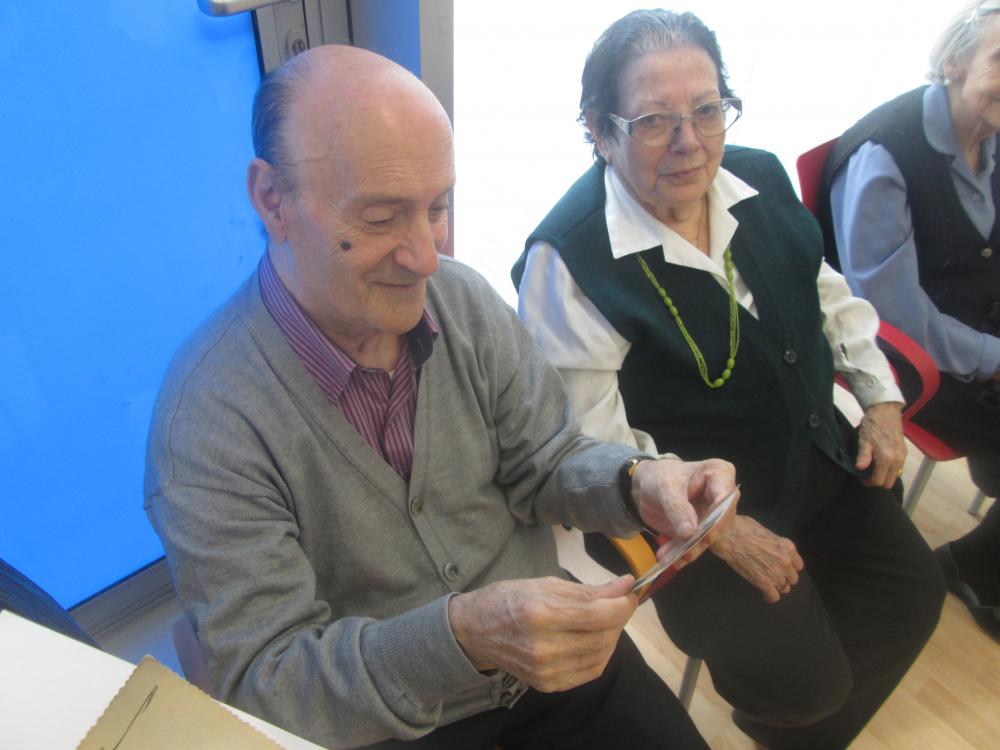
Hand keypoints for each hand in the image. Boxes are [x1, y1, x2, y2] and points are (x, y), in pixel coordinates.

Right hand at [448, 575, 636, 692]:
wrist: (476, 632)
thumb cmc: (509, 599)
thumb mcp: (546, 585)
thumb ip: (589, 590)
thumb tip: (626, 585)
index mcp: (541, 614)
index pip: (600, 614)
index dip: (623, 603)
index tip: (629, 592)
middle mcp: (544, 648)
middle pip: (604, 636)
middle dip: (619, 617)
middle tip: (617, 603)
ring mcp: (546, 671)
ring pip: (601, 655)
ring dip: (611, 635)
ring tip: (603, 619)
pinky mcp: (548, 685)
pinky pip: (590, 670)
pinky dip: (599, 653)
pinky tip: (592, 639)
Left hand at [631, 457, 737, 567]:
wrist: (645, 487)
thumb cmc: (659, 476)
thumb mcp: (664, 486)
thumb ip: (677, 507)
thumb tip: (691, 533)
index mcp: (720, 473)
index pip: (725, 498)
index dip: (717, 518)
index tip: (701, 535)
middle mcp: (723, 495)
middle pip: (719, 521)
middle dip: (700, 539)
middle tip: (683, 552)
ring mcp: (714, 514)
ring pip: (708, 536)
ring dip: (690, 549)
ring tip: (669, 557)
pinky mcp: (703, 529)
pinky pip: (697, 544)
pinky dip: (684, 553)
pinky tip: (673, 560)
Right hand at [710, 514, 803, 602]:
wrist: (728, 534)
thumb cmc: (742, 527)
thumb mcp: (765, 532)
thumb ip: (773, 543)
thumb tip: (768, 548)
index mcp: (787, 547)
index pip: (798, 565)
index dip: (789, 567)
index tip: (781, 568)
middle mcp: (786, 561)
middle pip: (792, 578)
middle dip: (783, 578)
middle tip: (772, 575)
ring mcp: (776, 573)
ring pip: (784, 588)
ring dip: (776, 587)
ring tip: (767, 585)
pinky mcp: (763, 582)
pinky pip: (773, 596)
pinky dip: (769, 597)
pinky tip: (763, 594)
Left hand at [855, 401, 905, 488]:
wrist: (885, 411)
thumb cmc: (872, 425)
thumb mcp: (864, 440)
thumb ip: (863, 456)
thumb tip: (860, 469)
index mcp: (886, 458)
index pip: (878, 481)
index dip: (868, 482)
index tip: (860, 478)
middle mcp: (897, 460)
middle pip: (888, 482)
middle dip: (877, 481)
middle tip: (866, 475)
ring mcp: (902, 456)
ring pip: (894, 476)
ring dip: (884, 476)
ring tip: (873, 468)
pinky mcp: (904, 452)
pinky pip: (898, 468)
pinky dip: (890, 469)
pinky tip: (880, 462)